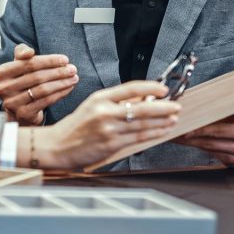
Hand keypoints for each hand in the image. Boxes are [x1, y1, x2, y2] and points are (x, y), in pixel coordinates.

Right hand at [0, 44, 78, 125]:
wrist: (19, 110)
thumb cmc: (22, 82)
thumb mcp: (19, 66)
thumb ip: (22, 53)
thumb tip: (29, 52)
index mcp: (1, 72)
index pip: (29, 63)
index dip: (49, 60)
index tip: (65, 59)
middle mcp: (3, 88)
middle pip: (37, 76)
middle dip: (58, 71)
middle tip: (73, 69)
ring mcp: (12, 103)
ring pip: (43, 89)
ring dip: (62, 82)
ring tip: (74, 78)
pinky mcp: (23, 114)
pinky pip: (46, 101)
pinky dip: (60, 93)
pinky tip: (69, 88)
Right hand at [26, 81, 179, 169]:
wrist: (58, 146)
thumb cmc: (76, 126)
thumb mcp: (93, 106)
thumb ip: (116, 102)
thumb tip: (142, 98)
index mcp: (100, 98)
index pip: (131, 88)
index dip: (150, 88)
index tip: (163, 89)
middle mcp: (105, 112)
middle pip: (141, 108)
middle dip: (163, 107)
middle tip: (175, 106)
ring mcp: (109, 130)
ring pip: (142, 124)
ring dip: (162, 122)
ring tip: (173, 118)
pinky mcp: (111, 145)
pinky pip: (138, 138)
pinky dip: (153, 134)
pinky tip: (162, 130)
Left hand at [173, 102, 233, 166]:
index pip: (218, 130)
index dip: (201, 129)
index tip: (187, 126)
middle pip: (209, 140)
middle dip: (190, 136)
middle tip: (175, 130)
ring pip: (207, 148)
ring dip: (189, 142)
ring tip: (175, 135)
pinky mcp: (230, 163)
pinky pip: (210, 153)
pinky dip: (197, 147)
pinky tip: (185, 142)